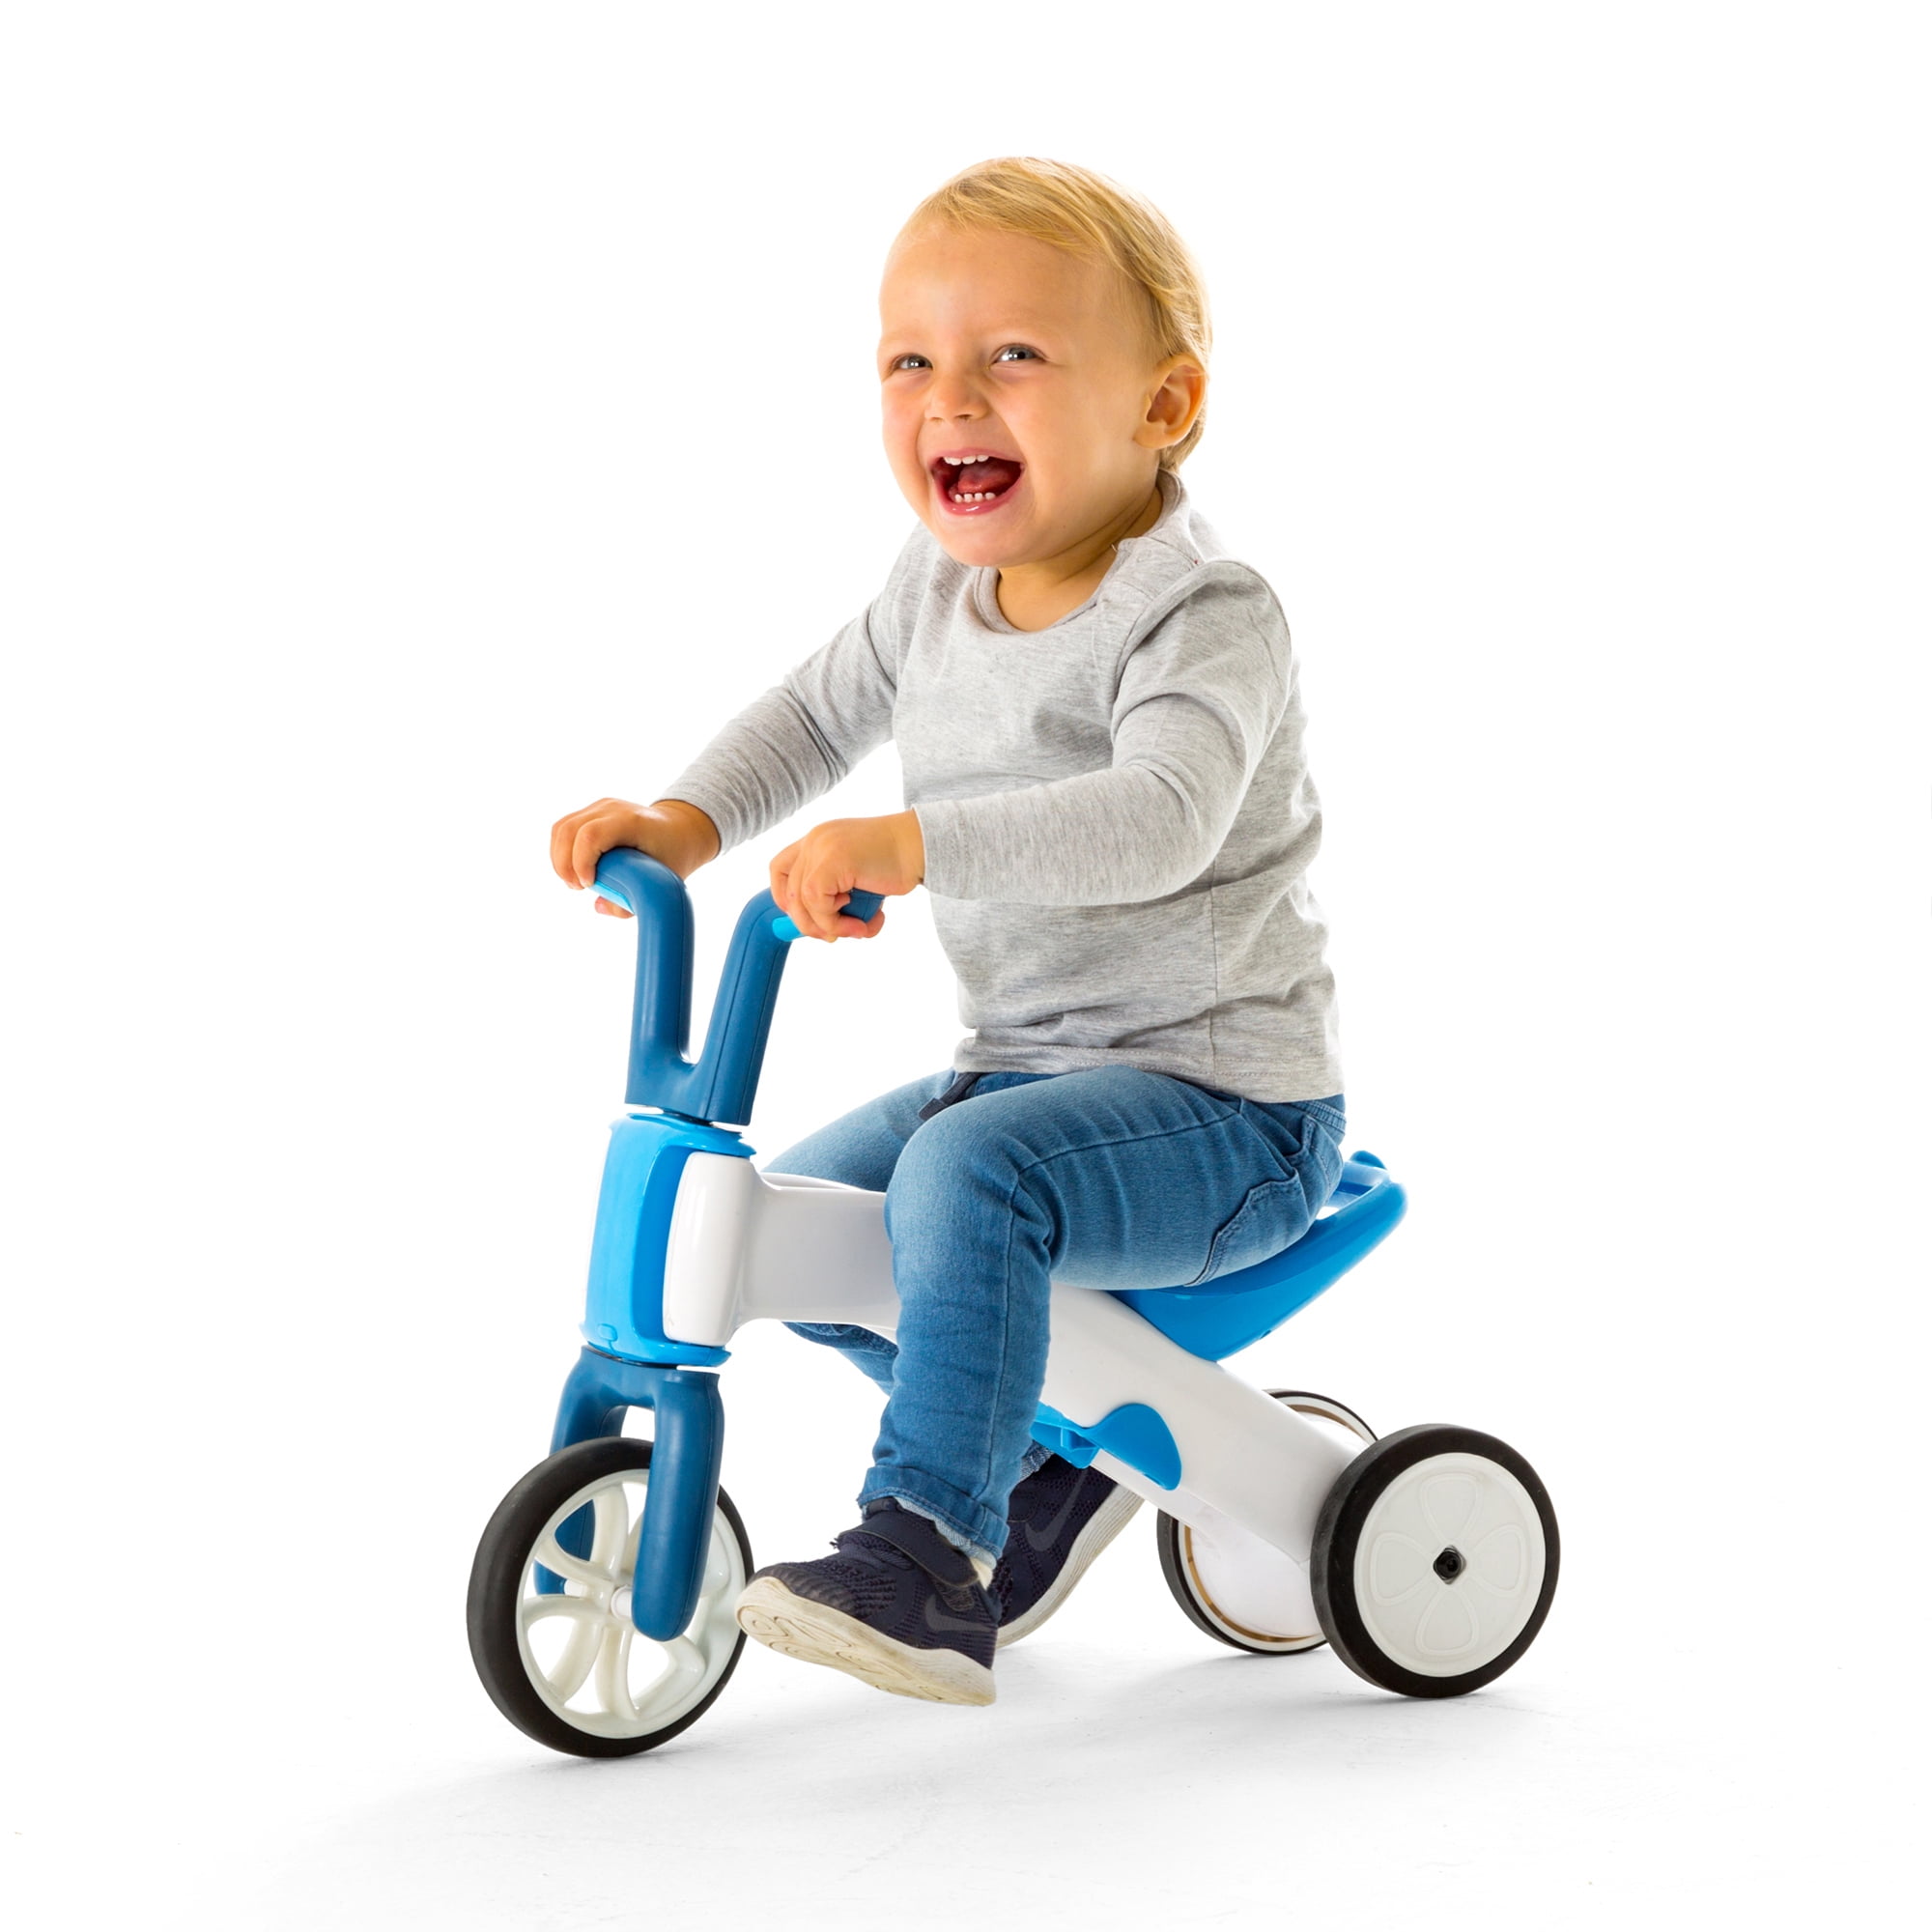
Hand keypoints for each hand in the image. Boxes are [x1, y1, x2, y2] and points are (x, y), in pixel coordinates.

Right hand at [549, 797, 721, 916]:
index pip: (591, 835)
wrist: (681, 829)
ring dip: (559, 858)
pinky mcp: (592, 811)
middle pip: (569, 830)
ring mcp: (600, 807)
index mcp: (632, 821)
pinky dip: (561, 851)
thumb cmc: (673, 855)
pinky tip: (572, 870)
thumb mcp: (660, 882)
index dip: (581, 862)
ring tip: (574, 882)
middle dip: (564, 864)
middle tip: (577, 888)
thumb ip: (632, 901)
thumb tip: (599, 906)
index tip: (587, 886)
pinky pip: (564, 828)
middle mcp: (612, 808)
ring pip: (561, 828)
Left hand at [770, 810, 924, 941]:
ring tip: (860, 929)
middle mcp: (815, 839)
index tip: (805, 916)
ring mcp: (820, 848)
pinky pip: (818, 905)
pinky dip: (837, 922)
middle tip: (836, 936)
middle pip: (789, 892)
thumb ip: (836, 893)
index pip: (780, 868)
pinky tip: (864, 921)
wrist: (921, 846)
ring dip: (831, 927)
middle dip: (810, 923)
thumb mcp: (856, 876)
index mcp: (818, 839)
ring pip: (803, 903)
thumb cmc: (897, 863)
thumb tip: (822, 929)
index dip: (785, 897)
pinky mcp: (830, 861)